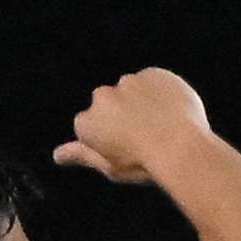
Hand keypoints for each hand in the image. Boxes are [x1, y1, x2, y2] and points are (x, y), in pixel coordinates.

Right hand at [59, 69, 214, 189]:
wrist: (182, 148)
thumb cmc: (144, 164)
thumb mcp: (109, 167)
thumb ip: (81, 155)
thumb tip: (57, 154)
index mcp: (87, 122)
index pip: (91, 127)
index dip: (109, 139)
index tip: (126, 150)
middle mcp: (102, 97)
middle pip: (110, 105)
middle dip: (123, 116)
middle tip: (145, 138)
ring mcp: (128, 82)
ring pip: (132, 91)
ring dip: (142, 103)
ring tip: (162, 127)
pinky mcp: (154, 73)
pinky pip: (155, 82)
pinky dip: (161, 93)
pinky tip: (172, 113)